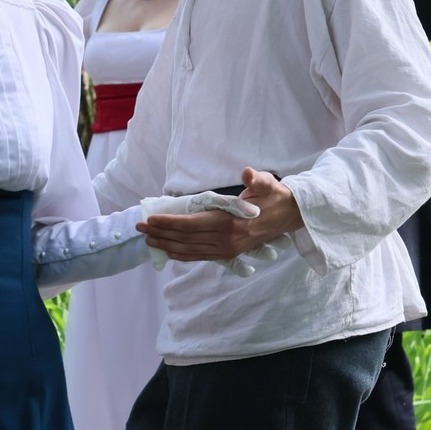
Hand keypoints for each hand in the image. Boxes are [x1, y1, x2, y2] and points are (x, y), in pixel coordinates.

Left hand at [140, 169, 300, 262]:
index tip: (150, 219)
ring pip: (190, 249)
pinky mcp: (229, 253)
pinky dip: (183, 255)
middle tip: (139, 228)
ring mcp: (227, 249)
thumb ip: (256, 179)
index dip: (169, 223)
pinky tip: (169, 252)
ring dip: (167, 245)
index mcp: (230, 222)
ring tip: (148, 240)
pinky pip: (200, 256)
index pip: (192, 224)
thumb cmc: (274, 197)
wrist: (291, 216)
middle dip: (160, 234)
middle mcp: (226, 239)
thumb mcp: (268, 183)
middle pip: (186, 238)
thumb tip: (246, 173)